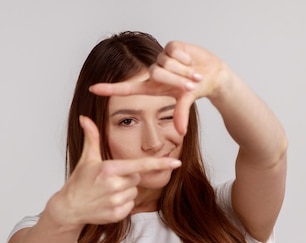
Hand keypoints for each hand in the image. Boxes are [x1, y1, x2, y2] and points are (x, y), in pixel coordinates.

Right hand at [48, 116, 181, 226]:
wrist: (69, 208)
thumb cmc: (79, 181)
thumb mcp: (86, 159)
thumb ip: (91, 137)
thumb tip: (84, 117)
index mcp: (109, 169)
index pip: (140, 165)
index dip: (160, 163)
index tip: (177, 163)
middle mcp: (114, 186)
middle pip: (137, 177)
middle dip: (128, 177)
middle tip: (110, 180)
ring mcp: (116, 201)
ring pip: (135, 192)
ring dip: (125, 191)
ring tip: (107, 192)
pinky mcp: (117, 215)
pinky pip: (131, 205)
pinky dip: (123, 204)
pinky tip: (108, 202)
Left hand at [89, 41, 228, 134]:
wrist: (213, 75)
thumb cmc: (196, 90)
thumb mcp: (187, 102)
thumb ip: (181, 115)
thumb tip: (181, 133)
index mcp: (152, 87)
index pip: (126, 88)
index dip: (110, 89)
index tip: (92, 89)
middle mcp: (154, 72)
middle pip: (157, 73)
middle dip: (177, 80)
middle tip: (192, 84)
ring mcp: (162, 58)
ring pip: (167, 63)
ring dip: (184, 70)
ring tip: (194, 74)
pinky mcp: (171, 46)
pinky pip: (174, 52)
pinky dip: (186, 58)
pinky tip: (191, 60)